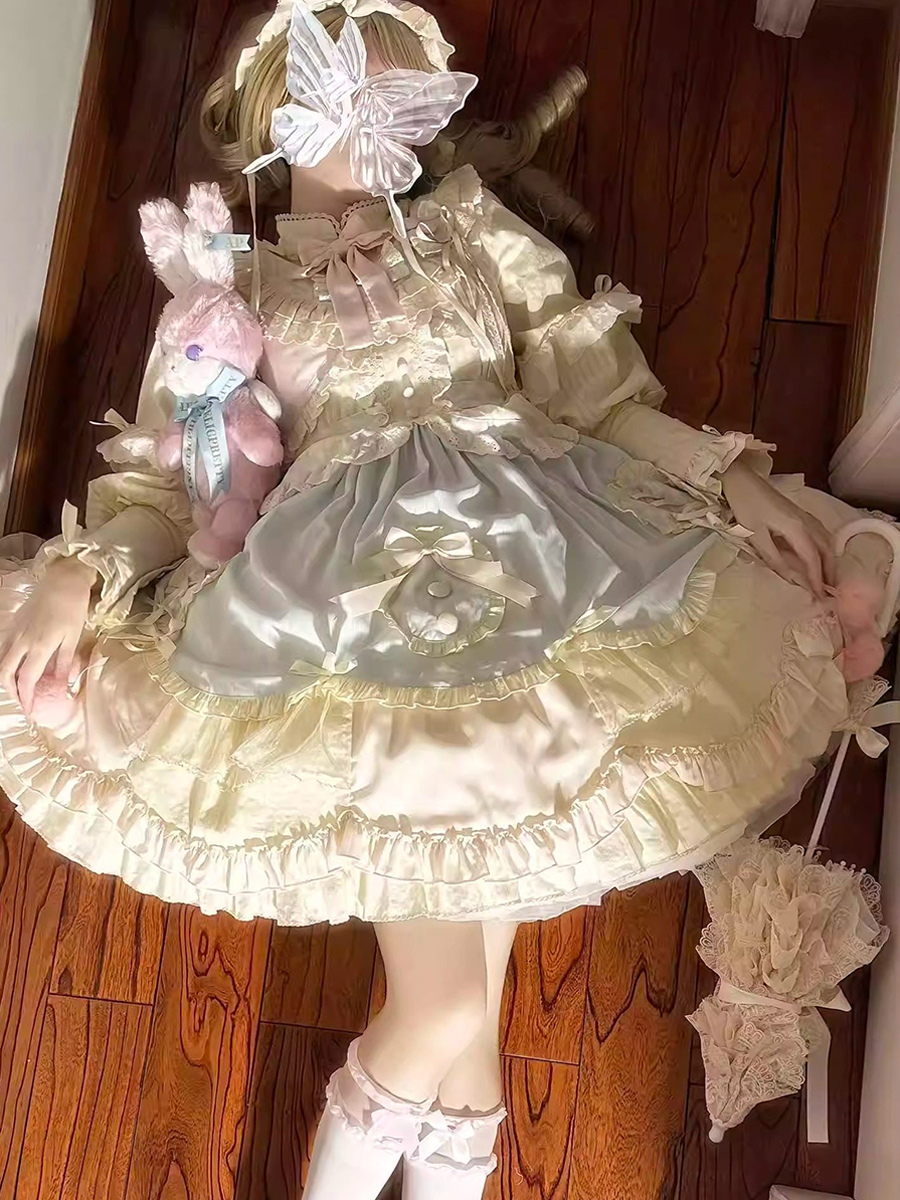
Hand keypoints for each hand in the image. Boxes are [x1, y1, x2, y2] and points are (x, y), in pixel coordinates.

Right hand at [0, 557, 96, 714]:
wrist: (63, 579)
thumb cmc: (73, 608)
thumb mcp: (74, 637)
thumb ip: (65, 663)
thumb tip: (62, 686)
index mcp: (39, 647)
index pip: (27, 680)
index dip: (27, 699)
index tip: (30, 713)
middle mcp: (22, 641)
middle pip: (6, 673)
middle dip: (12, 692)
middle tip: (23, 702)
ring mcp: (15, 631)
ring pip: (1, 661)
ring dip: (7, 678)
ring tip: (19, 688)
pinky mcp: (14, 623)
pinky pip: (3, 647)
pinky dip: (6, 661)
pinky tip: (16, 666)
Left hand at [720, 461, 833, 596]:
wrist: (741, 480)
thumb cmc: (745, 506)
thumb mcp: (756, 536)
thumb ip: (773, 558)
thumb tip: (790, 578)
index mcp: (796, 528)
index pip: (813, 559)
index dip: (817, 579)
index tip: (820, 597)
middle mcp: (806, 521)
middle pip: (826, 549)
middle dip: (830, 571)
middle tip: (830, 591)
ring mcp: (805, 516)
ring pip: (826, 540)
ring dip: (830, 560)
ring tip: (828, 577)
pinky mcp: (799, 513)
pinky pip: (820, 533)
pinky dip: (825, 548)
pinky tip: (821, 555)